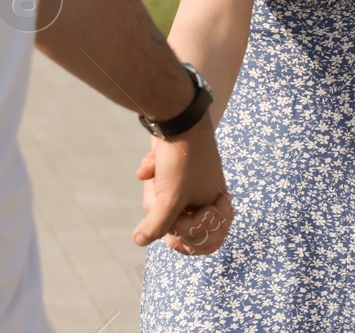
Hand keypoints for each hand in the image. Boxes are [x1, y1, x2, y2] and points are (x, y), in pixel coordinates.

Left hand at [132, 123, 233, 253]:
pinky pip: (159, 179)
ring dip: (154, 188)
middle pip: (176, 218)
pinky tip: (150, 164)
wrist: (178, 114)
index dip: (180, 234)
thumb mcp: (169, 199)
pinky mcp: (177, 164)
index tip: (173, 225)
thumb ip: (156, 226)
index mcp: (214, 204)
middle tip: (161, 191)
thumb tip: (140, 240)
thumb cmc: (180, 159)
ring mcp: (191, 178)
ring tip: (154, 174)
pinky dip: (152, 171)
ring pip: (163, 199)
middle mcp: (206, 193)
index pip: (199, 238)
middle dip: (161, 205)